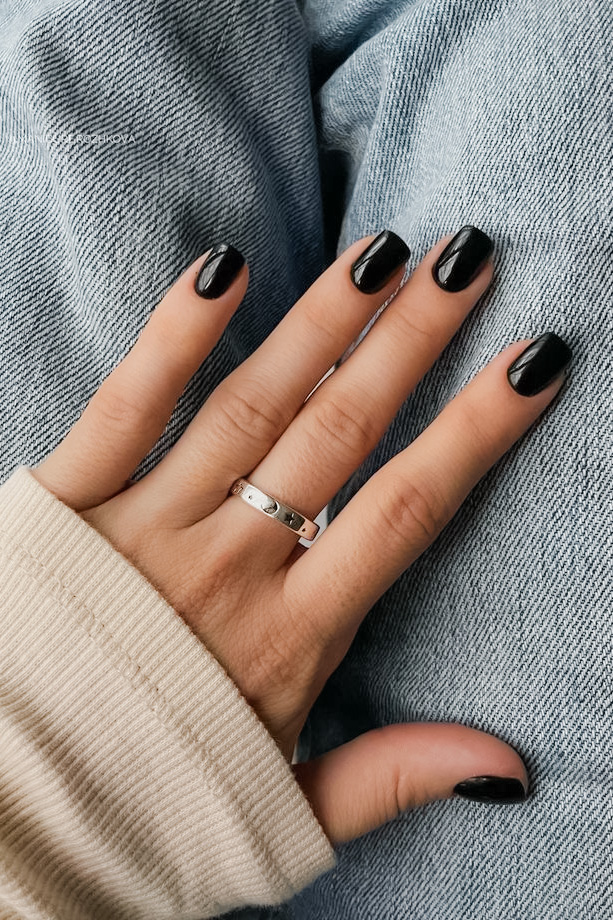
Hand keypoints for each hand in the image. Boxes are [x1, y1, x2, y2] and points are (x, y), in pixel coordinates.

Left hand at [32, 229, 568, 844]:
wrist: (6, 826)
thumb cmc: (151, 808)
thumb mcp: (283, 815)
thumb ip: (390, 778)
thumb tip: (509, 767)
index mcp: (288, 640)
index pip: (406, 509)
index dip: (475, 430)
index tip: (528, 363)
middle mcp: (225, 570)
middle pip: (339, 432)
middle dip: (410, 341)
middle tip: (464, 263)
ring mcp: (141, 531)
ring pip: (250, 406)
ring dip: (322, 323)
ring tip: (381, 254)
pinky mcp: (62, 508)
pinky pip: (125, 407)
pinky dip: (175, 338)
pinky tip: (224, 271)